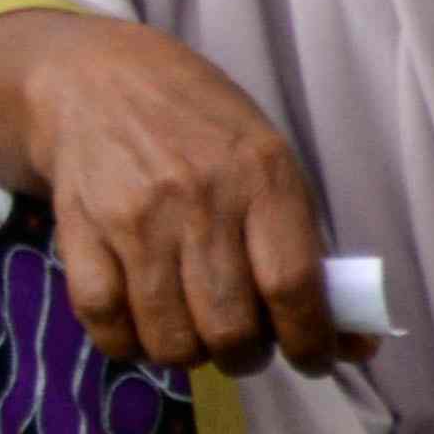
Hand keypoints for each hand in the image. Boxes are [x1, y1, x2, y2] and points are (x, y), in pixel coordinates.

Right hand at [0, 10, 366, 378]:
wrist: (94, 76)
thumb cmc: (200, 125)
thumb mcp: (270, 167)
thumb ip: (310, 253)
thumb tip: (355, 345)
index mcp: (262, 176)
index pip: (294, 287)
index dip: (311, 342)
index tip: (312, 357)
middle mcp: (198, 197)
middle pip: (230, 326)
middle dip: (245, 356)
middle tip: (243, 345)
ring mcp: (132, 215)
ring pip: (168, 336)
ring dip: (189, 354)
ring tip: (193, 334)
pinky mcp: (78, 227)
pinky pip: (102, 318)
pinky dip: (124, 341)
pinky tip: (139, 325)